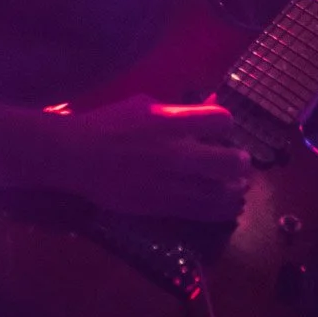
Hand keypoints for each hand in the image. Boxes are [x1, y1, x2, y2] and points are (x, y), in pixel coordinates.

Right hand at [52, 95, 250, 220]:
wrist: (77, 157)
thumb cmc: (108, 124)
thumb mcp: (143, 104)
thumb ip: (176, 109)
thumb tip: (206, 109)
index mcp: (171, 121)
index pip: (222, 121)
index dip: (227, 125)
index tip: (221, 130)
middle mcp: (176, 153)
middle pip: (229, 162)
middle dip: (240, 162)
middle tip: (239, 163)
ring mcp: (170, 182)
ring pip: (221, 192)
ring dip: (236, 190)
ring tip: (238, 187)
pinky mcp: (162, 206)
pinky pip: (202, 212)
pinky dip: (221, 210)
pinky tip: (228, 208)